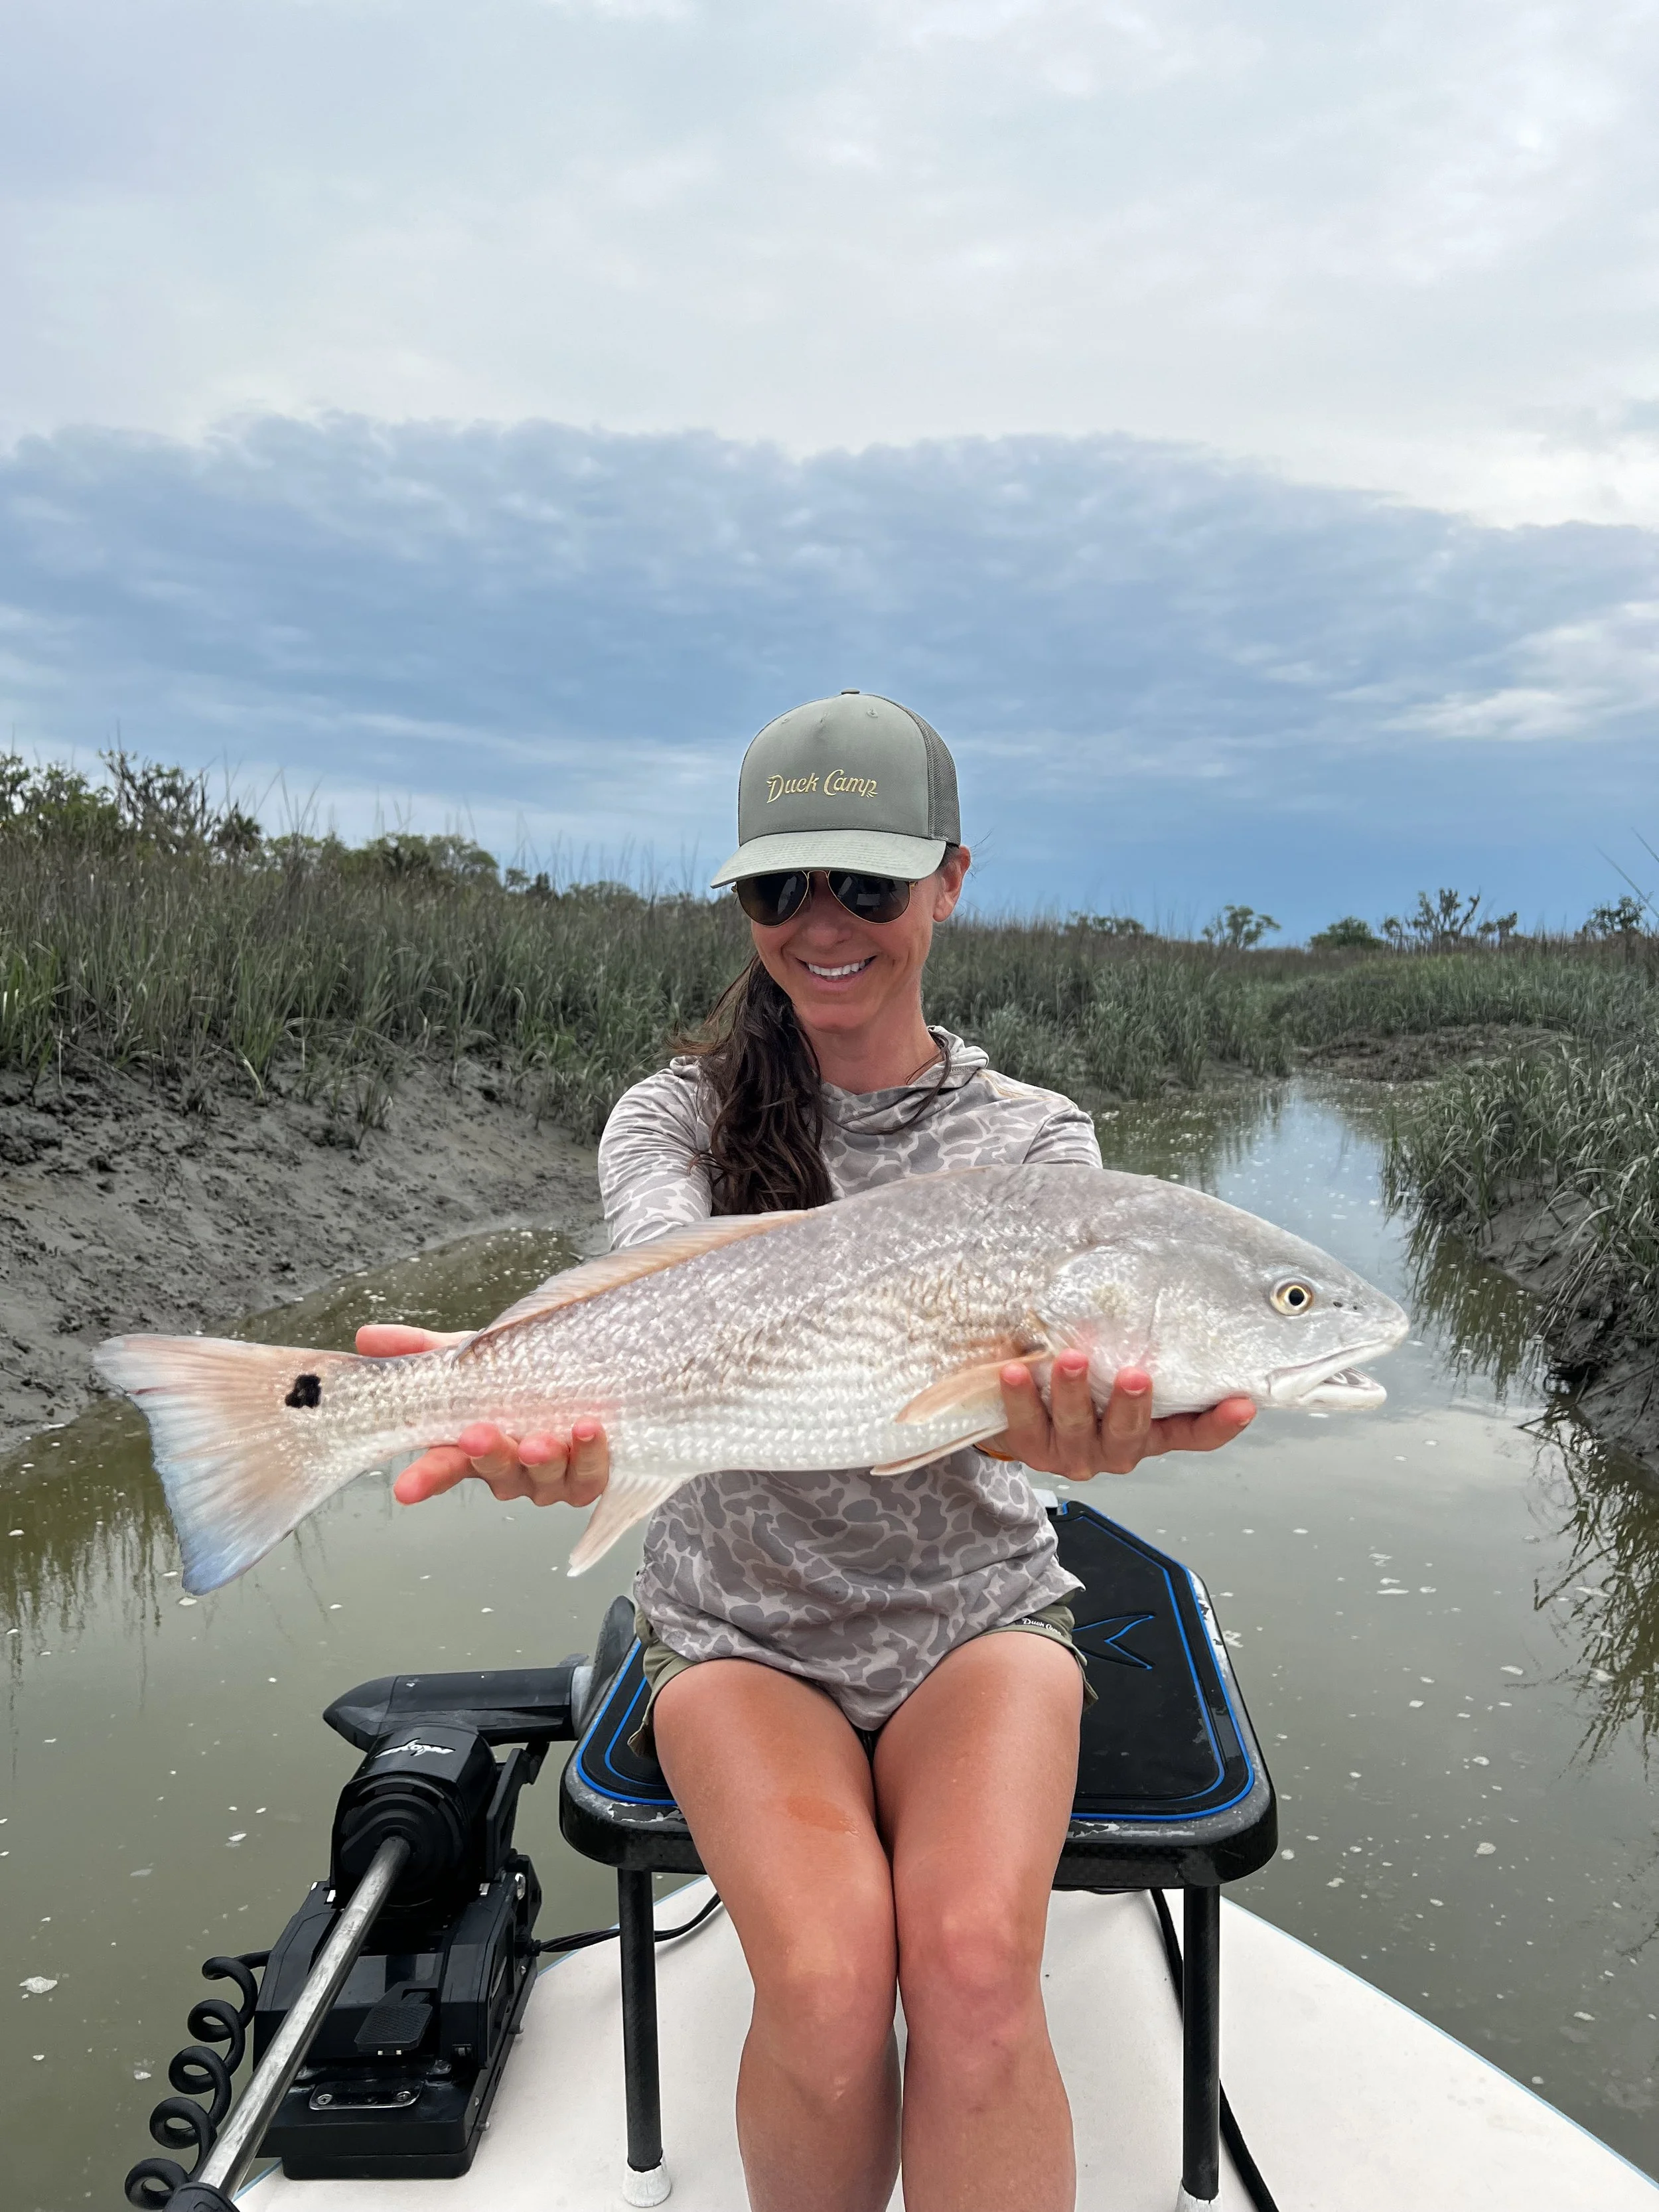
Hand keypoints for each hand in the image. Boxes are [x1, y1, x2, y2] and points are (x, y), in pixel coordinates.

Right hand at [355, 1323, 610, 1508]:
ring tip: (542, 1440)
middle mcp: (510, 1467)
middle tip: (479, 1435)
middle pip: (495, 1471)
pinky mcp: (588, 1475)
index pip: (443, 1467)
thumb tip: (367, 1336)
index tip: (406, 1488)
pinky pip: (590, 1475)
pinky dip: (590, 1455)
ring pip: (542, 1478)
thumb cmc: (521, 1372)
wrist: (584, 1370)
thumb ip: (421, 1347)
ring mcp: (549, 1476)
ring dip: (541, 1459)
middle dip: (488, 1454)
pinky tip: (588, 1430)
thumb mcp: (470, 1353)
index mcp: (473, 1445)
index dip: (425, 1479)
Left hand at [991, 1351, 1253, 1478]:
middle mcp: (1117, 1447)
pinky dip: (1021, 1398)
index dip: (1219, 1424)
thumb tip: (1162, 1272)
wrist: (1022, 1410)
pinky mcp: (1034, 1449)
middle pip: (1133, 1434)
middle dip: (1133, 1406)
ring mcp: (1075, 1452)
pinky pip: (1026, 1426)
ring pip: (1079, 1429)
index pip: (1193, 1433)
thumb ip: (1142, 1340)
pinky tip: (1015, 1370)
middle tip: (1136, 1375)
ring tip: (1071, 1359)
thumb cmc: (1084, 1380)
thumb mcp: (1119, 1363)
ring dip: (1075, 1394)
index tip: (1242, 1404)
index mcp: (1150, 1430)